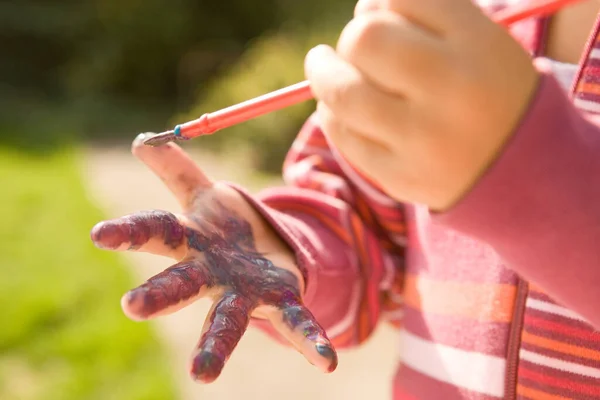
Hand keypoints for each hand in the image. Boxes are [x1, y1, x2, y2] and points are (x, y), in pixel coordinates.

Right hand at [90, 134, 336, 382]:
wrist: (261, 253)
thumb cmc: (222, 228)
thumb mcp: (202, 194)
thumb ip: (177, 169)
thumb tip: (146, 140)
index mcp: (192, 241)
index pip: (155, 232)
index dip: (128, 231)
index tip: (100, 234)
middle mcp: (210, 274)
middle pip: (181, 283)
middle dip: (159, 294)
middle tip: (133, 306)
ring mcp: (243, 294)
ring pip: (225, 320)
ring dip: (214, 346)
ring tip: (202, 375)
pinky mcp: (279, 302)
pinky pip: (296, 324)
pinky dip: (310, 343)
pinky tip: (327, 363)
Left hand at [305, 0, 538, 209]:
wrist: (525, 171)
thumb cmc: (490, 94)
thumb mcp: (480, 42)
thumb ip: (426, 17)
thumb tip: (361, 11)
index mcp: (478, 44)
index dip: (378, 4)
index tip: (378, 16)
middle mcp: (452, 89)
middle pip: (364, 39)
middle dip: (351, 38)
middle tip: (354, 47)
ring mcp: (424, 139)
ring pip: (342, 91)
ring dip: (323, 73)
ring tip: (325, 67)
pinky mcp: (402, 177)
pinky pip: (344, 135)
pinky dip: (333, 114)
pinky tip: (341, 109)